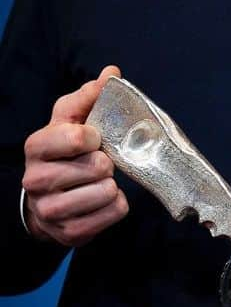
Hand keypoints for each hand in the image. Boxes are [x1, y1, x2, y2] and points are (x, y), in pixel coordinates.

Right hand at [22, 65, 128, 246]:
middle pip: (96, 166)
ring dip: (113, 185)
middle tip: (100, 164)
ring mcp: (50, 210)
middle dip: (106, 163)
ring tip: (102, 182)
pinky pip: (113, 213)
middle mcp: (36, 179)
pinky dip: (117, 205)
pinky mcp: (69, 232)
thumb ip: (88, 96)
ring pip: (105, 192)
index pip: (76, 137)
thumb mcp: (70, 120)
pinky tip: (105, 199)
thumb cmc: (64, 153)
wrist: (48, 200)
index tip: (94, 138)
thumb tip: (111, 73)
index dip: (95, 136)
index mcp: (36, 146)